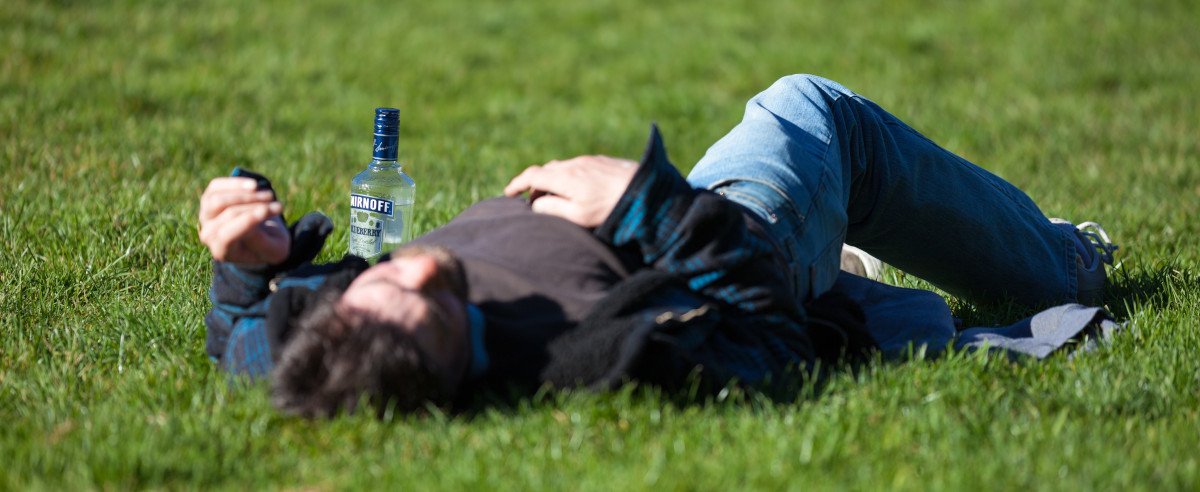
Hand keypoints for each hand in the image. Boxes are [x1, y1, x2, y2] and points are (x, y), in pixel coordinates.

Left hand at [198, 177, 289, 265]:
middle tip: (278, 206)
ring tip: (269, 195)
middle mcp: (209, 235)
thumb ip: (261, 240)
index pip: (227, 236)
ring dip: (246, 195)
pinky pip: (216, 186)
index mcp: (223, 252)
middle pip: (227, 214)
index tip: (268, 210)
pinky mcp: (209, 199)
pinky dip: (236, 184)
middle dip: (254, 206)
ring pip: (218, 200)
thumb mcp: (273, 250)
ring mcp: (206, 216)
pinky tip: (255, 186)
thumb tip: (254, 216)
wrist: (262, 237)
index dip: (247, 221)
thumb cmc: (269, 245)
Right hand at [503, 155, 637, 227]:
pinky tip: (579, 190)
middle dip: (535, 184)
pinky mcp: (602, 161)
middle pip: (546, 170)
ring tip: (556, 197)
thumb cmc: (611, 208)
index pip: (532, 176)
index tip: (508, 193)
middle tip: (533, 201)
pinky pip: (578, 166)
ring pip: (562, 167)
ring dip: (553, 180)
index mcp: (564, 178)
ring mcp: (589, 160)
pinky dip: (569, 176)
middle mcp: (574, 164)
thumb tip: (535, 205)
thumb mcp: (578, 216)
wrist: (646, 190)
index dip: (516, 184)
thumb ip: (552, 209)